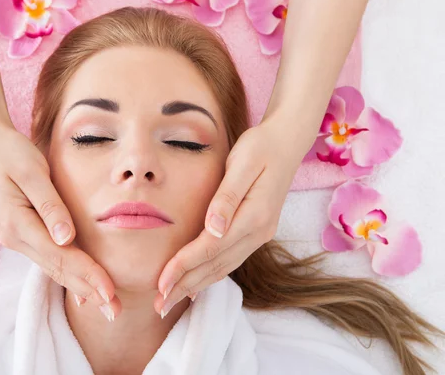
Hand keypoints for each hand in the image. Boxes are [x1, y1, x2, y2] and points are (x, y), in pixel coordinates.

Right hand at [0, 121, 115, 309]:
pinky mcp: (25, 235)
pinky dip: (70, 275)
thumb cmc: (12, 153)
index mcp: (18, 224)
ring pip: (55, 269)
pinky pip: (51, 260)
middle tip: (115, 311)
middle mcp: (17, 238)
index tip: (109, 291)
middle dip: (88, 291)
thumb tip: (66, 238)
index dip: (87, 274)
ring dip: (81, 288)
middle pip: (59, 270)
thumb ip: (50, 205)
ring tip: (106, 305)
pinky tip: (83, 289)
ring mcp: (19, 239)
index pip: (61, 256)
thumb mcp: (32, 172)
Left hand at [154, 118, 307, 315]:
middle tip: (159, 305)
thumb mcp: (243, 162)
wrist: (287, 143)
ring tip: (170, 300)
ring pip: (223, 267)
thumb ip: (227, 197)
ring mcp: (259, 234)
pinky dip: (210, 275)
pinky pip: (230, 260)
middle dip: (185, 285)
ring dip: (196, 285)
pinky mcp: (256, 232)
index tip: (161, 283)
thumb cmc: (261, 146)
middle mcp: (259, 232)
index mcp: (254, 216)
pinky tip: (196, 286)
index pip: (211, 248)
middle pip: (215, 265)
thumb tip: (212, 229)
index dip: (184, 267)